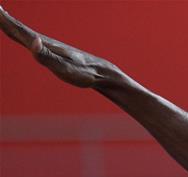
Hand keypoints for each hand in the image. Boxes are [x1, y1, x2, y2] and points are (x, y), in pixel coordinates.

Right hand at [0, 6, 121, 87]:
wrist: (100, 72)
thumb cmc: (83, 72)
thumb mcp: (64, 68)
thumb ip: (47, 57)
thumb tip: (33, 42)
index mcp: (42, 43)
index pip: (16, 28)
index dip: (2, 18)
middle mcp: (42, 41)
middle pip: (16, 26)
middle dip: (1, 16)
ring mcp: (46, 45)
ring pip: (21, 31)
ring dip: (7, 21)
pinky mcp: (50, 50)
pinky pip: (28, 38)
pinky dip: (19, 31)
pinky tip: (19, 32)